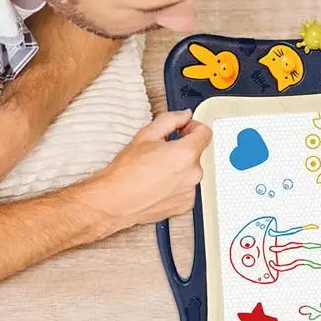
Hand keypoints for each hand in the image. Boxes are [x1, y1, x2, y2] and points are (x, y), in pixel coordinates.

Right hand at [89, 109, 211, 231]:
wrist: (114, 202)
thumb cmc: (126, 172)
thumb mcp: (146, 135)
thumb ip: (171, 119)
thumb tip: (184, 115)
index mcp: (186, 154)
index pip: (205, 133)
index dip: (193, 127)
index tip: (183, 130)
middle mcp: (193, 174)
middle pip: (196, 153)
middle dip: (182, 149)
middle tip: (160, 152)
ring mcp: (190, 191)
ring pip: (191, 172)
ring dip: (179, 168)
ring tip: (156, 171)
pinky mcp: (185, 205)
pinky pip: (186, 188)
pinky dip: (176, 185)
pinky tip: (158, 185)